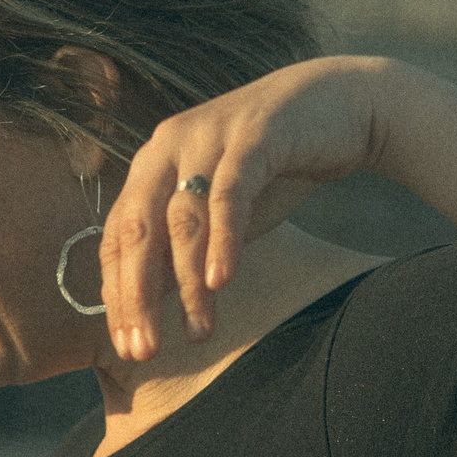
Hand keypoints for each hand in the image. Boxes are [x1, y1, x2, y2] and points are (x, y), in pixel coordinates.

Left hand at [98, 57, 387, 359]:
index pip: (118, 239)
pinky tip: (221, 281)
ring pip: (184, 219)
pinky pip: (230, 193)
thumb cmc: (271, 169)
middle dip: (137, 296)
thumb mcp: (218, 214)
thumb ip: (182, 249)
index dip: (118, 295)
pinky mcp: (253, 136)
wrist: (338, 106)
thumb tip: (149, 307)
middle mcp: (167, 147)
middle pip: (137, 230)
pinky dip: (223, 239)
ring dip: (187, 281)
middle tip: (144, 350)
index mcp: (150, 167)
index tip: (127, 346)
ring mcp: (208, 138)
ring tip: (198, 332)